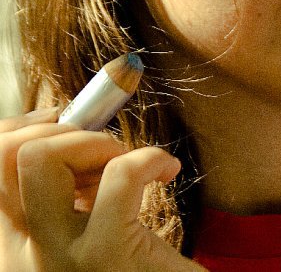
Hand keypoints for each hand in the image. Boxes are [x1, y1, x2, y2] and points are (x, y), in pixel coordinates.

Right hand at [0, 109, 206, 271]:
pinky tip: (166, 170)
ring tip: (126, 163)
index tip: (62, 122)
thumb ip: (67, 195)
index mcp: (15, 247)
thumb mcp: (83, 233)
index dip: (22, 129)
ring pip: (37, 157)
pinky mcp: (105, 254)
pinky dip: (150, 157)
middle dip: (62, 133)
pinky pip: (119, 173)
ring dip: (94, 142)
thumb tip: (70, 127)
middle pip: (5, 155)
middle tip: (105, 152)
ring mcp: (55, 258)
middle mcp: (20, 256)